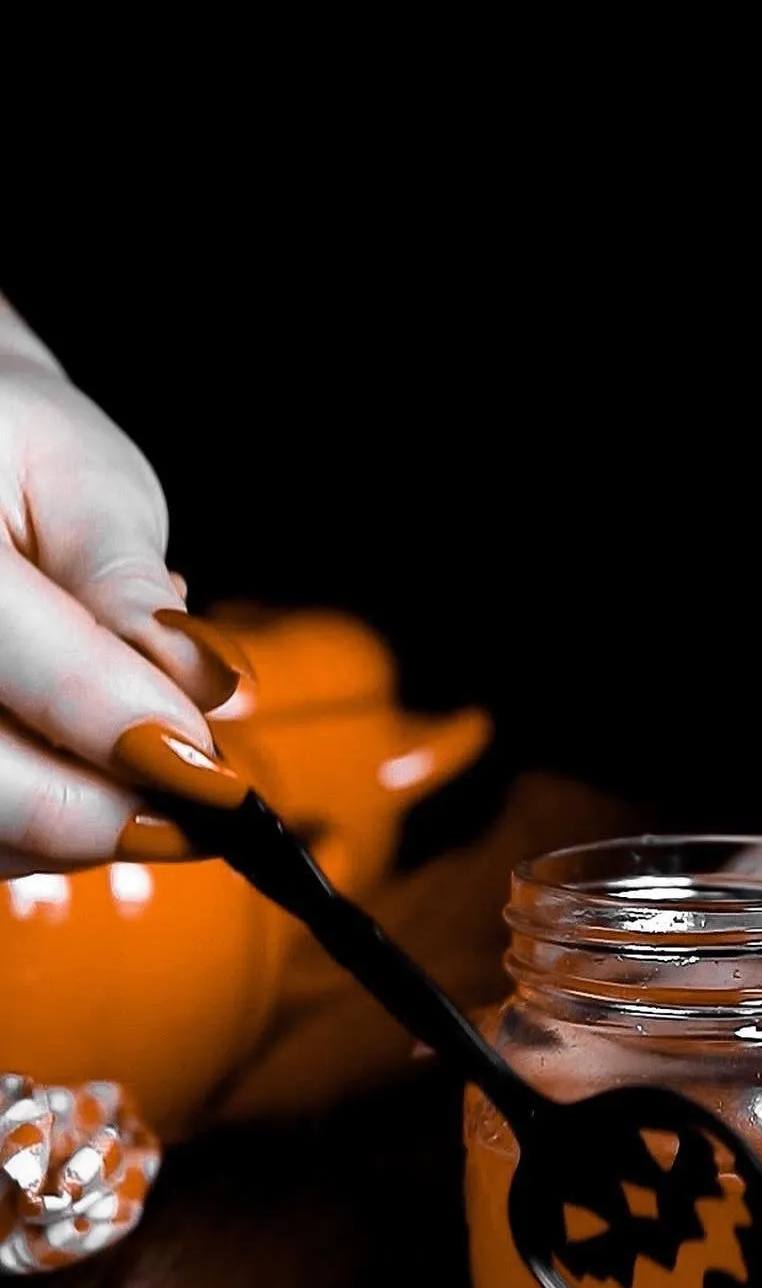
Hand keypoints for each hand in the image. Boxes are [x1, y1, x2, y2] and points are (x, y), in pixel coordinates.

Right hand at [0, 318, 252, 877]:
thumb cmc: (18, 453)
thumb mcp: (87, 485)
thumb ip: (129, 591)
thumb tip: (210, 689)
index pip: (24, 666)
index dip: (128, 727)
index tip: (217, 770)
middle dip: (105, 810)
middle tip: (196, 802)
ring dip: (77, 832)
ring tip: (149, 784)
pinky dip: (39, 834)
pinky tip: (91, 787)